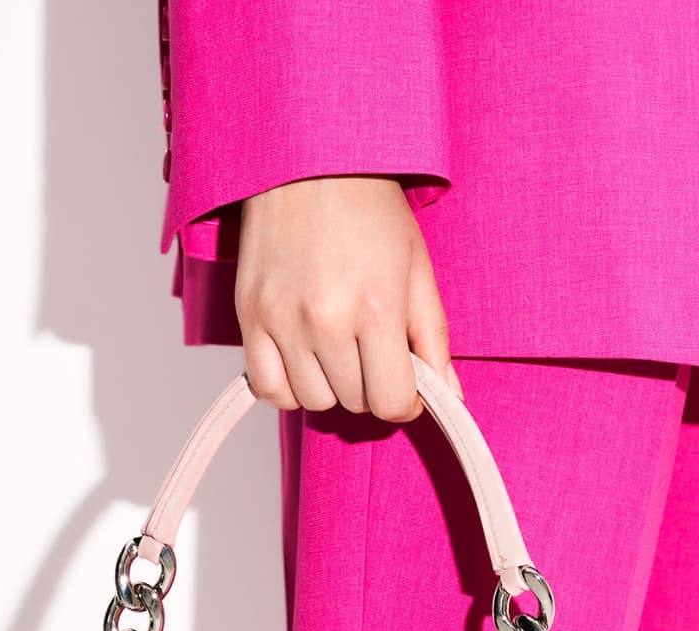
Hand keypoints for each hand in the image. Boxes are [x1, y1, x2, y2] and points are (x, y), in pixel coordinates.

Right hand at [235, 175, 463, 420]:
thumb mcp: (416, 268)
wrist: (307, 159)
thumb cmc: (368, 208)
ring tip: (336, 348)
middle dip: (369, 384)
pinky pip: (268, 389)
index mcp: (377, 308)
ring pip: (313, 401)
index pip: (390, 401)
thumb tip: (449, 397)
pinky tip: (302, 360)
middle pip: (354, 402)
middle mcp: (326, 321)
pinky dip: (287, 387)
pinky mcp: (249, 316)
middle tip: (370, 348)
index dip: (405, 401)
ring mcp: (283, 321)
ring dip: (330, 386)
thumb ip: (434, 339)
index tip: (405, 385)